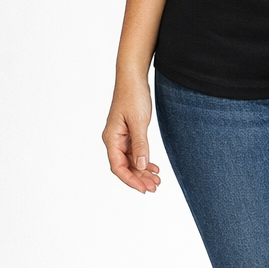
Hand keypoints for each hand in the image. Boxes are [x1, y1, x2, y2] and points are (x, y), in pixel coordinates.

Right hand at [103, 78, 161, 193]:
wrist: (133, 78)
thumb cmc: (132, 96)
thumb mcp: (138, 122)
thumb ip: (140, 145)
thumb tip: (141, 165)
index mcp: (111, 138)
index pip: (118, 167)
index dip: (130, 180)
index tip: (144, 189)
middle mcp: (113, 140)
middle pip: (124, 166)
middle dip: (139, 178)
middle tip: (155, 187)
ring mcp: (121, 137)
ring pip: (131, 160)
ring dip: (143, 171)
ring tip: (157, 180)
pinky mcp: (128, 133)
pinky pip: (135, 152)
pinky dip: (144, 160)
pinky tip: (154, 167)